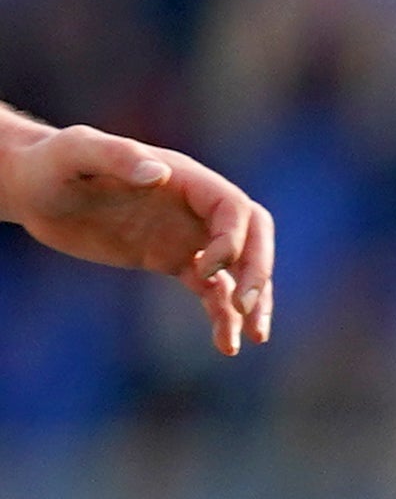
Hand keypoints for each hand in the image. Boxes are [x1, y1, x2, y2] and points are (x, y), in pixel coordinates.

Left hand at [0, 119, 274, 354]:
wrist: (34, 190)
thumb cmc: (52, 162)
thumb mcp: (78, 152)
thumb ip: (118, 155)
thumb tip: (160, 175)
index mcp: (184, 178)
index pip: (234, 209)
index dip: (234, 240)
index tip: (206, 268)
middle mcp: (195, 207)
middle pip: (253, 239)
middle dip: (257, 273)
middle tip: (245, 306)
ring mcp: (187, 235)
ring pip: (239, 270)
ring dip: (253, 302)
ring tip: (254, 338)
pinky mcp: (173, 260)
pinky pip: (211, 291)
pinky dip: (223, 318)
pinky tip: (227, 345)